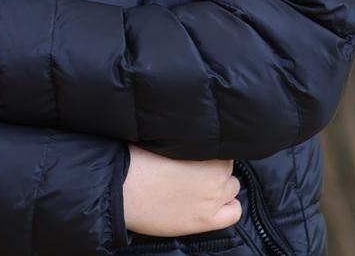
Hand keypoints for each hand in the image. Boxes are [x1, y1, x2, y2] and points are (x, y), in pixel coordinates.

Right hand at [122, 147, 241, 236]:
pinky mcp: (205, 221)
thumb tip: (189, 133)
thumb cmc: (135, 159)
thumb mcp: (161, 139)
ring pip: (231, 187)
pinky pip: (233, 213)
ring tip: (198, 184)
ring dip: (219, 185)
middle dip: (213, 166)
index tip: (195, 151)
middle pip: (226, 167)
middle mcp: (216, 177)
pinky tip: (213, 202)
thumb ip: (184, 139)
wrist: (121, 190)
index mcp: (208, 153)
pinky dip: (228, 206)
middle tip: (191, 167)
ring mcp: (213, 201)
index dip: (208, 149)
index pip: (222, 147)